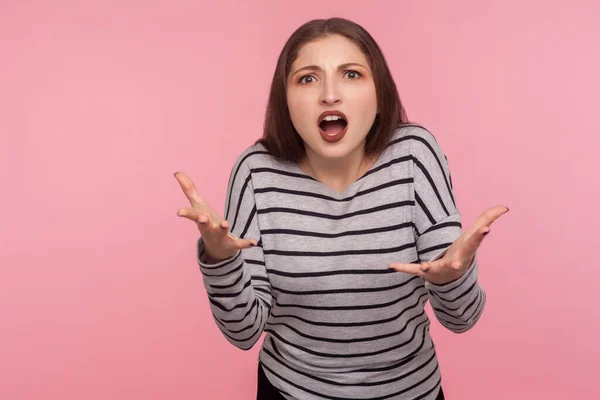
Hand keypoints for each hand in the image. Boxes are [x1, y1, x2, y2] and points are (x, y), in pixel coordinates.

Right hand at [174, 171, 256, 261]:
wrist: (216, 249)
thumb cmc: (205, 222)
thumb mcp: (198, 206)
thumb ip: (189, 189)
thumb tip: (177, 172)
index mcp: (200, 219)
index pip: (192, 215)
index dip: (186, 213)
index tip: (179, 212)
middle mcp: (208, 229)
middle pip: (204, 225)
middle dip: (203, 221)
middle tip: (202, 218)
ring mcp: (220, 237)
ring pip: (220, 232)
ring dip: (222, 228)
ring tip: (225, 223)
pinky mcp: (232, 244)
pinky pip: (239, 244)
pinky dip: (246, 243)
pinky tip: (254, 242)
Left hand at [388, 205, 508, 284]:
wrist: (452, 278)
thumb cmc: (463, 252)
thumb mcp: (474, 236)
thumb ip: (487, 218)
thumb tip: (505, 206)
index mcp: (466, 251)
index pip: (475, 242)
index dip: (480, 235)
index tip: (486, 229)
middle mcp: (455, 262)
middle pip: (457, 261)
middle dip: (457, 263)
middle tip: (456, 265)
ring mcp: (440, 269)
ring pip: (435, 269)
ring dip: (430, 268)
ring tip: (425, 266)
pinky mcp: (425, 272)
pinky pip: (413, 270)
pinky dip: (403, 268)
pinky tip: (391, 266)